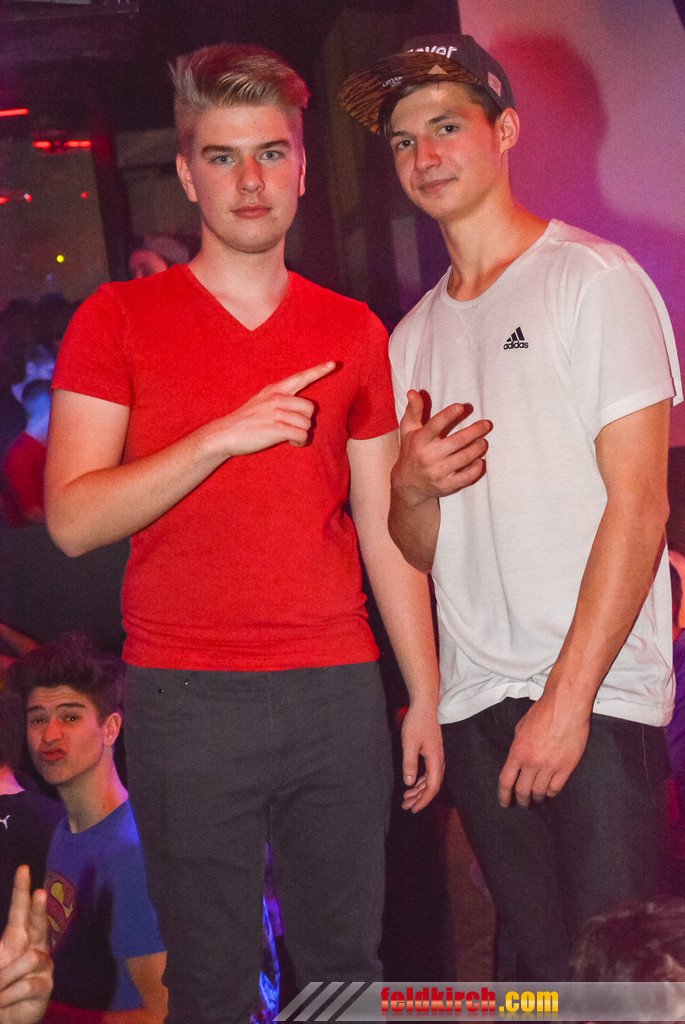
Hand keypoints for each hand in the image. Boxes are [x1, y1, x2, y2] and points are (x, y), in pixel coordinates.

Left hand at [0, 866, 51, 1023]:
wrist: (5, 1018)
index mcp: (16, 939)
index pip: (20, 911)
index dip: (21, 890)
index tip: (23, 869)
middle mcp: (33, 947)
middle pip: (39, 922)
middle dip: (39, 908)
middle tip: (39, 893)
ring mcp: (43, 966)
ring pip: (30, 959)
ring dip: (8, 977)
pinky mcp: (46, 986)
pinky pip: (29, 984)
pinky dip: (10, 995)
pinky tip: (4, 1002)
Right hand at [216, 361, 335, 457]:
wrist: (224, 434)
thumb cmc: (246, 422)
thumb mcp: (262, 402)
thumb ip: (280, 401)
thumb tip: (301, 410)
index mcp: (275, 390)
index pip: (301, 377)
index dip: (319, 371)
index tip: (334, 363)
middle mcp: (277, 398)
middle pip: (310, 408)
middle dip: (305, 422)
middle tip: (293, 429)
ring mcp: (276, 412)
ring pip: (307, 424)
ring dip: (301, 434)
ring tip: (289, 437)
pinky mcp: (276, 428)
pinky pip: (302, 434)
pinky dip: (299, 441)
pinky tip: (291, 442)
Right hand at [392, 391, 491, 503]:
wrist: (408, 485)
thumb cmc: (411, 451)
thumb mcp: (408, 431)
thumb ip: (413, 410)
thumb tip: (412, 392)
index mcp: (420, 441)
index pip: (434, 426)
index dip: (448, 415)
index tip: (461, 407)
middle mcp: (428, 457)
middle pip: (457, 441)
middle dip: (475, 431)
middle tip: (487, 424)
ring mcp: (438, 472)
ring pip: (464, 458)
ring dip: (478, 448)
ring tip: (483, 442)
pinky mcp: (446, 486)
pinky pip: (466, 477)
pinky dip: (476, 468)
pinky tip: (480, 461)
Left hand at [401, 701, 444, 812]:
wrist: (427, 703)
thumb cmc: (418, 721)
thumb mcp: (409, 743)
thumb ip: (409, 764)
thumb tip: (409, 783)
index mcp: (436, 760)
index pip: (432, 787)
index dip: (423, 801)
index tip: (413, 809)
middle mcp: (440, 760)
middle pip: (432, 785)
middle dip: (419, 798)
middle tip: (406, 806)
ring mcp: (439, 755)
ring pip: (431, 778)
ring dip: (419, 789)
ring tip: (407, 797)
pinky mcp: (435, 750)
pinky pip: (430, 771)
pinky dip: (421, 779)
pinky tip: (413, 782)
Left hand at [498, 695, 590, 807]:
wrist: (566, 705)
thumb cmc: (543, 711)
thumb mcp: (521, 726)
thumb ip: (518, 744)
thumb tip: (518, 758)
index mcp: (518, 751)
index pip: (506, 781)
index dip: (504, 795)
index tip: (504, 802)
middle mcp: (533, 762)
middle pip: (523, 790)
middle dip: (521, 800)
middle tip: (522, 804)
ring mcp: (550, 766)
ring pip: (540, 792)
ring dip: (537, 798)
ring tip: (536, 799)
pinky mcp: (567, 766)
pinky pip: (556, 787)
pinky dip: (551, 792)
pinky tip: (549, 792)